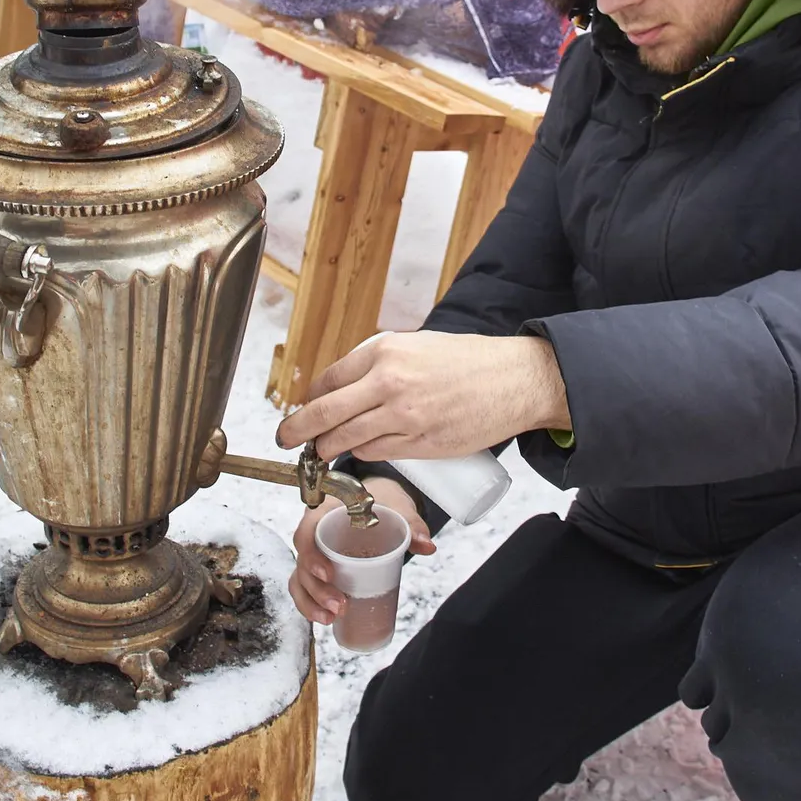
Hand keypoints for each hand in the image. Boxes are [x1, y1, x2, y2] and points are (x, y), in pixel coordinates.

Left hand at [276, 331, 568, 463]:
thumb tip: (342, 388)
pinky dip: (363, 453)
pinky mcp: (421, 446)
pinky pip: (377, 453)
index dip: (309, 400)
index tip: (301, 410)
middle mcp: (390, 384)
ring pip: (348, 441)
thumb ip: (378, 365)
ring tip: (322, 451)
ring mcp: (405, 419)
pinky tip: (362, 449)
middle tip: (286, 439)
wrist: (514, 380)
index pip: (328, 381)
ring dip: (329, 448)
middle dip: (298, 431)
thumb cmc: (466, 360)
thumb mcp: (415, 346)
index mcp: (386, 352)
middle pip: (326, 415)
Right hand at [289, 477, 432, 625]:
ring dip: (311, 603)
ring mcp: (315, 554)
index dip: (311, 555)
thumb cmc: (382, 501)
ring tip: (331, 619)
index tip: (329, 574)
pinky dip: (311, 606)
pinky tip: (327, 619)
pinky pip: (305, 588)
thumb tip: (426, 545)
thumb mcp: (396, 507)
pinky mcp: (319, 570)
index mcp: (326, 513)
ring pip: (300, 579)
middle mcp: (315, 534)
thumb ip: (411, 524)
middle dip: (316, 590)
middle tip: (339, 605)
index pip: (306, 532)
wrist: (380, 502)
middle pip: (302, 563)